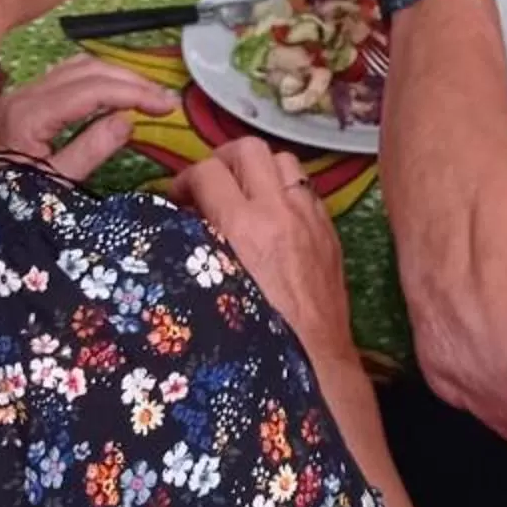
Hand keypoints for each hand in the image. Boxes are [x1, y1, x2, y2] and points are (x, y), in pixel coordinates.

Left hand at [0, 56, 175, 179]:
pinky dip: (96, 76)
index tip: (166, 105)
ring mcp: (21, 92)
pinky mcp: (22, 97)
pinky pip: (65, 74)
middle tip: (164, 98)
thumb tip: (127, 120)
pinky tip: (114, 89)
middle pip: (87, 69)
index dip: (133, 92)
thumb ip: (90, 151)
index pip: (92, 89)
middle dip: (131, 80)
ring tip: (146, 93)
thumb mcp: (53, 186)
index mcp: (30, 116)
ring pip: (77, 65)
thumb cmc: (6, 201)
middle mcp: (24, 95)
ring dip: (115, 74)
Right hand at [172, 137, 358, 374]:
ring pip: (283, 160)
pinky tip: (275, 215)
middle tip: (210, 183)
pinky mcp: (328, 229)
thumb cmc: (258, 335)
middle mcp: (278, 211)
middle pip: (247, 149)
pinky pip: (306, 187)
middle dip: (222, 159)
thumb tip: (183, 220)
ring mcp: (308, 216)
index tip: (178, 197)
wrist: (313, 358)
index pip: (207, 172)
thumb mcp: (214, 286)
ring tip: (245, 192)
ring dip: (259, 169)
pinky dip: (286, 190)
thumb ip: (199, 244)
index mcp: (244, 227)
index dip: (184, 179)